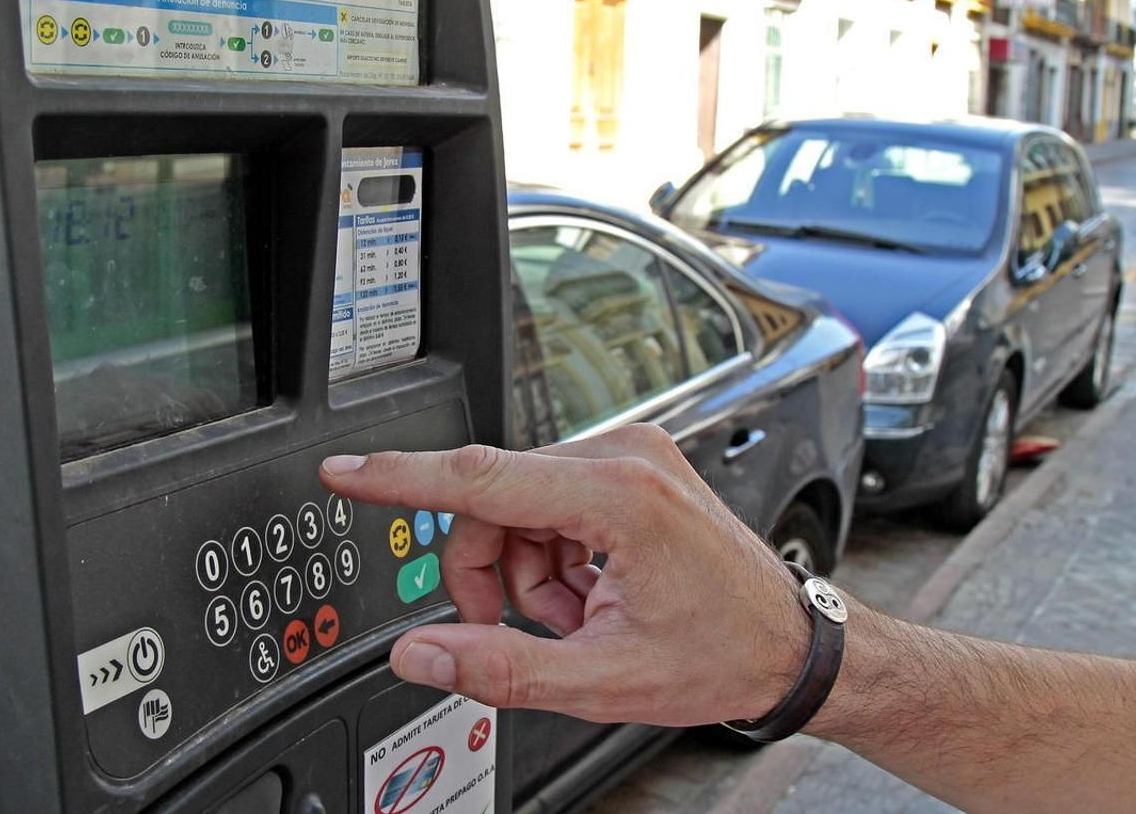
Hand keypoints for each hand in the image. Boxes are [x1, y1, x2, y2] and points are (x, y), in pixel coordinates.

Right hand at [318, 424, 809, 726]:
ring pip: (516, 504)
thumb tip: (421, 653)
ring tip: (576, 618)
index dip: (401, 478)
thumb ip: (500, 666)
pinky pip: (549, 502)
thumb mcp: (605, 680)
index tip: (344, 473)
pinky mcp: (633, 467)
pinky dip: (551, 555)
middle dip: (488, 572)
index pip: (481, 477)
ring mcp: (632, 455)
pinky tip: (590, 595)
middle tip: (520, 630)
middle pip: (493, 500)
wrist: (791, 644)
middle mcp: (625, 456)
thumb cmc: (725, 651)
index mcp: (619, 495)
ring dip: (525, 570)